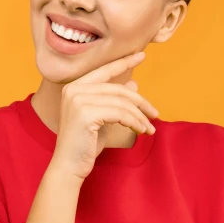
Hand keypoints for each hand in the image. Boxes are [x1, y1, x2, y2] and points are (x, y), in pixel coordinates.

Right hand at [49, 52, 159, 180]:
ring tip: (149, 128)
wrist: (68, 167)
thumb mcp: (103, 119)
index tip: (141, 55)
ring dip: (140, 116)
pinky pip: (120, 113)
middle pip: (117, 89)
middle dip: (140, 101)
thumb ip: (114, 100)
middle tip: (155, 113)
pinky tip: (140, 130)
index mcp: (75, 87)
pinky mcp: (85, 114)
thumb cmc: (85, 145)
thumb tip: (134, 82)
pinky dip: (134, 121)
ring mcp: (77, 100)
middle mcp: (74, 90)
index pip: (104, 71)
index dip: (124, 62)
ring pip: (121, 102)